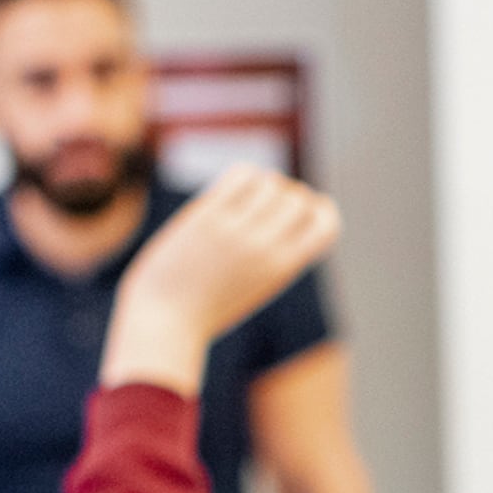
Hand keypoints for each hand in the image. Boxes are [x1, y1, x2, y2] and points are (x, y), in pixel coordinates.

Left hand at [101, 166, 340, 400]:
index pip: (326, 225)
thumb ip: (275, 254)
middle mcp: (265, 248)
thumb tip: (283, 208)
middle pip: (299, 200)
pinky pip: (240, 177)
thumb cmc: (210, 307)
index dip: (322, 210)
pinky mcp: (206, 216)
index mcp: (284, 269)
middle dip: (292, 195)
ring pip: (271, 183)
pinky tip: (235, 186)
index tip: (306, 212)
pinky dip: (246, 174)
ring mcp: (235, 230)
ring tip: (251, 196)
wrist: (167, 318)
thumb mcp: (258, 284)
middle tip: (271, 204)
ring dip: (267, 183)